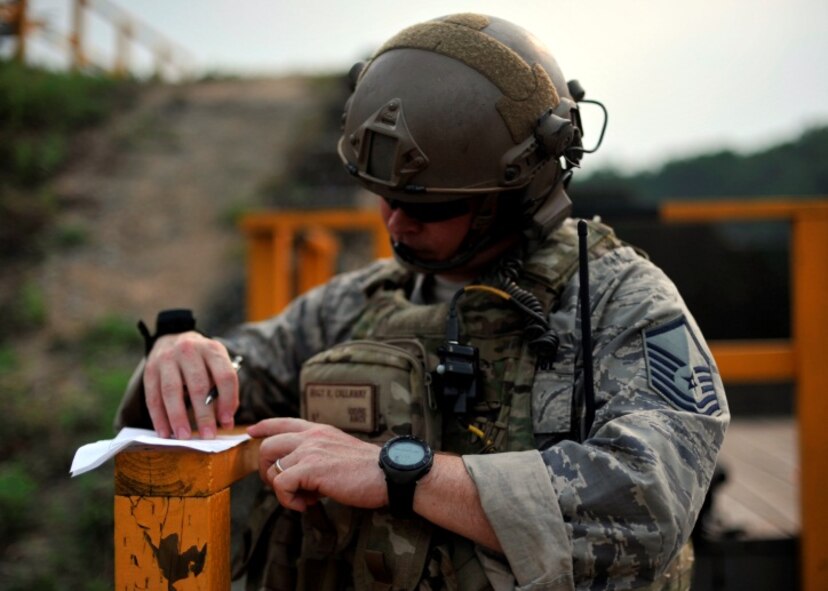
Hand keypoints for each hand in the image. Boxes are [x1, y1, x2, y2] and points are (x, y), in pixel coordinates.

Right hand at [143, 332, 238, 439]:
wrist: (173, 337)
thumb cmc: (201, 360)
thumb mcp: (216, 365)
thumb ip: (223, 390)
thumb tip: (226, 421)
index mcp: (212, 349)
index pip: (225, 376)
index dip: (228, 401)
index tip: (227, 422)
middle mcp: (189, 350)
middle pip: (198, 385)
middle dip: (204, 414)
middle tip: (208, 436)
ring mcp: (167, 359)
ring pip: (172, 391)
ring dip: (178, 418)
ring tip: (184, 437)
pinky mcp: (150, 370)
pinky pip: (153, 396)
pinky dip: (158, 417)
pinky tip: (164, 433)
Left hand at [248, 418, 386, 511]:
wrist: (388, 474)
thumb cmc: (370, 470)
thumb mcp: (340, 452)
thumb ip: (319, 455)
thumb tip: (302, 475)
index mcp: (319, 430)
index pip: (283, 422)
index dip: (264, 427)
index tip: (251, 432)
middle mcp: (312, 436)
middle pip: (267, 445)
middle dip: (265, 470)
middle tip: (283, 487)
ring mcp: (310, 450)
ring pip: (273, 469)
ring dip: (283, 491)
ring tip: (306, 499)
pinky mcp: (310, 468)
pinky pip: (281, 485)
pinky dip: (289, 501)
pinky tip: (308, 504)